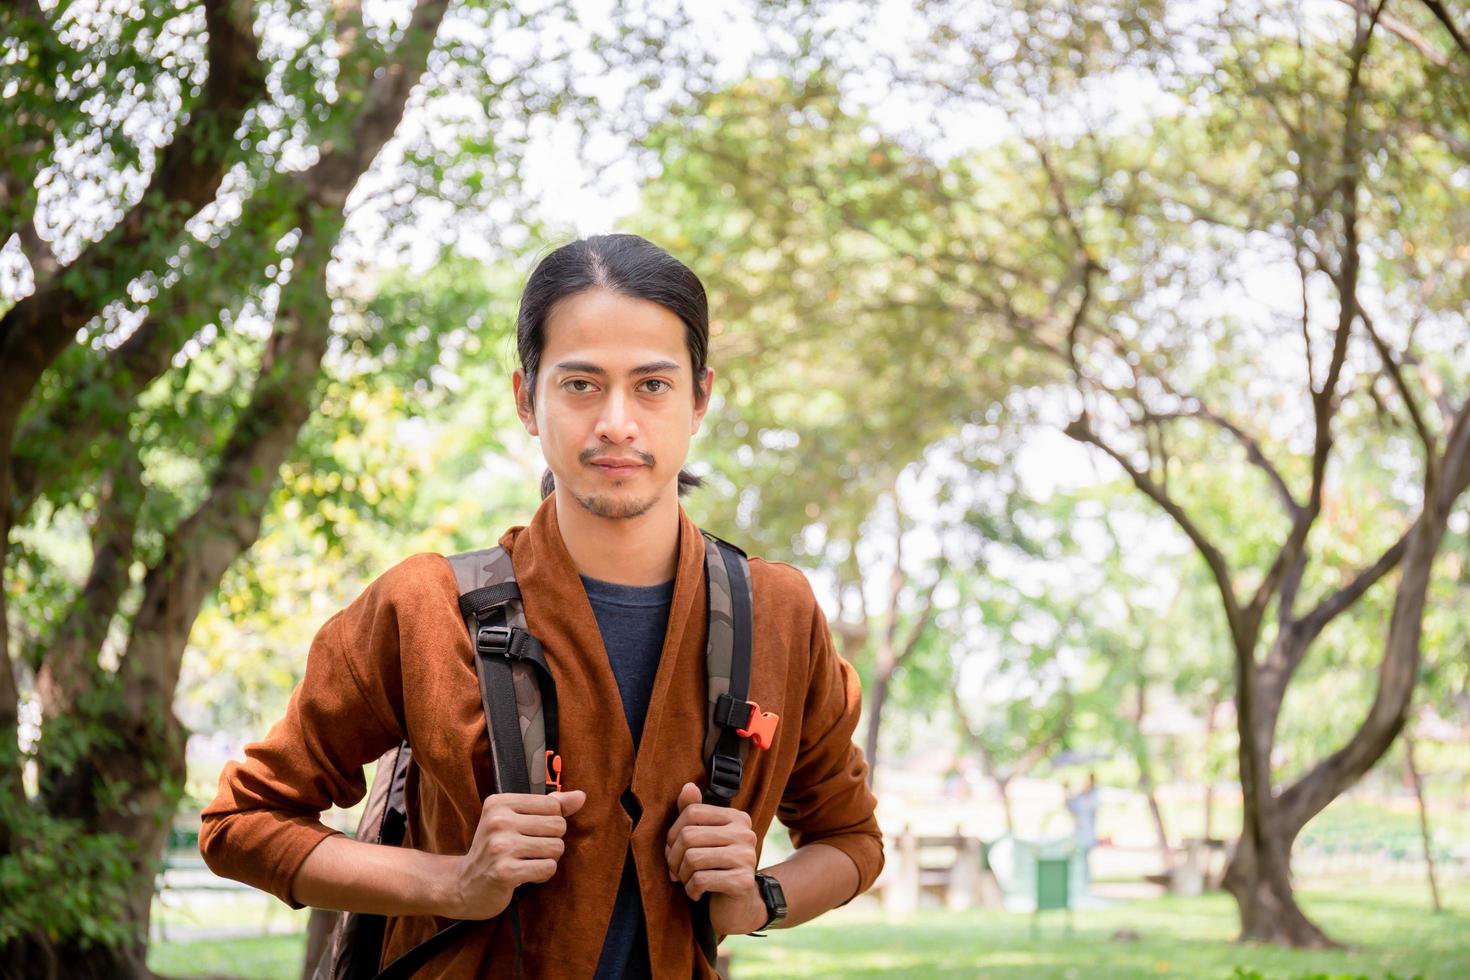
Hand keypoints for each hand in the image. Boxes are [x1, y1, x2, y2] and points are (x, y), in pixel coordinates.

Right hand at [446, 789, 584, 919]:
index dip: (551, 821)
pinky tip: (525, 875)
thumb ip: (549, 807)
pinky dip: (542, 874)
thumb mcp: (515, 820)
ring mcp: (500, 846)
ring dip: (548, 859)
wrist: (463, 885)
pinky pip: (548, 868)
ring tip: (528, 862)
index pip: (552, 805)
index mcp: (499, 802)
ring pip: (556, 847)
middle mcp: (498, 821)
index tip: (532, 831)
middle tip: (531, 850)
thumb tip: (580, 797)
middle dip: (551, 841)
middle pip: (557, 825)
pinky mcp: (505, 871)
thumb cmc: (495, 849)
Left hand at [664, 782, 765, 934]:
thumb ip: (694, 812)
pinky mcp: (742, 882)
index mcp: (737, 818)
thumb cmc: (717, 867)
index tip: (673, 850)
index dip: (673, 833)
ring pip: (692, 858)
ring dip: (682, 875)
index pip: (692, 812)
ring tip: (688, 881)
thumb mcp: (705, 838)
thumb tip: (688, 787)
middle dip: (673, 857)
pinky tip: (697, 893)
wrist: (740, 906)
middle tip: (676, 871)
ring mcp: (746, 858)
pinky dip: (691, 890)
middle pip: (689, 835)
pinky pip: (701, 880)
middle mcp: (745, 834)